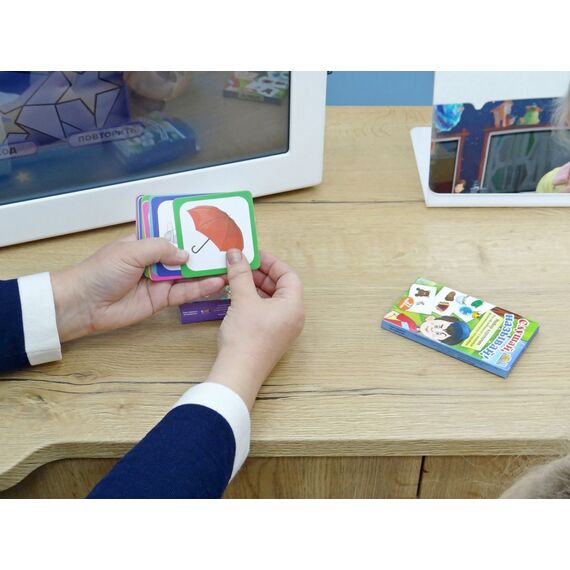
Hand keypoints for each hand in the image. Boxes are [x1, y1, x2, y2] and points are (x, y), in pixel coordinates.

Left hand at [51, 235, 225, 341]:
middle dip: (203, 251)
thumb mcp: (130, 250)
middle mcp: (154, 260)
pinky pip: (185, 293)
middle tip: (228, 248)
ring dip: (207, 270)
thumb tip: (185, 254)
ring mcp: (159, 281)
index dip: (189, 231)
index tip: (211, 227)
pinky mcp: (161, 300)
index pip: (172, 233)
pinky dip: (200, 288)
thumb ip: (160, 248)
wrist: (84, 304)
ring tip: (229, 265)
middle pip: (184, 254)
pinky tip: (216, 282)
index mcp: (144, 242)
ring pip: (188, 274)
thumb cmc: (99, 272)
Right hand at [206, 249, 304, 408]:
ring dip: (254, 287)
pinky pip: (265, 312)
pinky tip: (235, 297)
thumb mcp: (243, 299)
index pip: (288, 276)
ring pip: (271, 300)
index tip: (253, 255)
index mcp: (293, 306)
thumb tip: (236, 253)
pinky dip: (253, 301)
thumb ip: (240, 274)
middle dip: (260, 274)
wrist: (238, 372)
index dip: (271, 263)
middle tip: (241, 265)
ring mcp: (282, 329)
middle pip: (280, 287)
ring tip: (235, 279)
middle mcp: (292, 317)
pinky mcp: (270, 337)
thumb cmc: (246, 336)